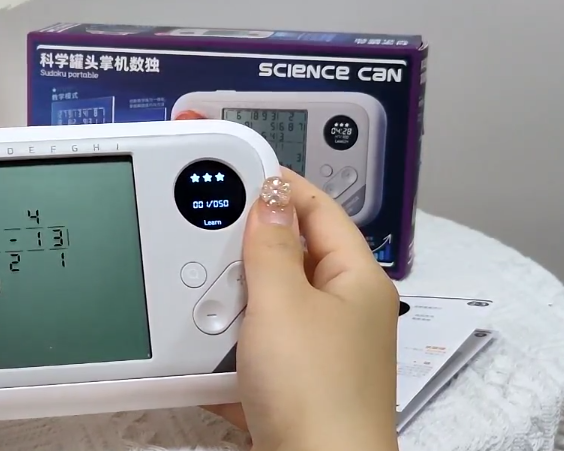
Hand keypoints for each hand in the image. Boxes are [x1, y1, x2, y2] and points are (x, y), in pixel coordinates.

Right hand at [206, 169, 399, 450]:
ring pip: (272, 302)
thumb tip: (271, 202)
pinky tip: (210, 344)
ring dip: (238, 298)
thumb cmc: (315, 392)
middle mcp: (346, 311)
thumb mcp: (282, 304)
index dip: (282, 186)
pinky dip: (235, 341)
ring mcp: (323, 349)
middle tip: (211, 232)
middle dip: (249, 247)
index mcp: (356, 280)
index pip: (321, 211)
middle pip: (294, 255)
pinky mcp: (298, 382)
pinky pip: (261, 344)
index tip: (241, 170)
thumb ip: (271, 248)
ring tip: (207, 293)